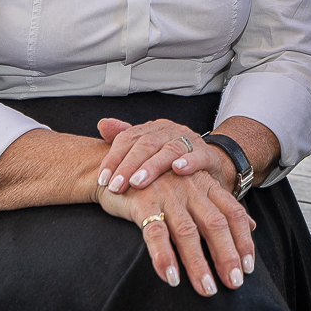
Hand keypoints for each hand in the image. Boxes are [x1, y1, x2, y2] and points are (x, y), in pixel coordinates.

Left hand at [95, 118, 233, 194]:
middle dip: (129, 165)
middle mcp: (170, 131)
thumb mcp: (147, 149)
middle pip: (147, 144)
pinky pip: (199, 156)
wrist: (208, 164)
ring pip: (169, 149)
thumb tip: (102, 124)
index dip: (114, 158)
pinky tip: (178, 169)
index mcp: (153, 128)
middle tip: (116, 185)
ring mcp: (190, 141)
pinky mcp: (207, 155)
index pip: (129, 138)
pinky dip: (189, 162)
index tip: (103, 179)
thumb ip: (124, 138)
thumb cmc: (171, 160)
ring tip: (138, 182)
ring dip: (152, 166)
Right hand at [97, 163, 256, 294]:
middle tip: (234, 283)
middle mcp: (190, 188)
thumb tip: (252, 225)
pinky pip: (155, 233)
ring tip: (207, 289)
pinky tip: (171, 277)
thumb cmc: (161, 182)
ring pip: (187, 232)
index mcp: (206, 185)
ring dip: (198, 263)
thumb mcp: (195, 188)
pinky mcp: (142, 202)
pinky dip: (164, 256)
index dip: (243, 239)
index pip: (233, 212)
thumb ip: (222, 206)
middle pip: (215, 224)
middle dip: (227, 255)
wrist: (118, 166)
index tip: (249, 266)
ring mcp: (167, 195)